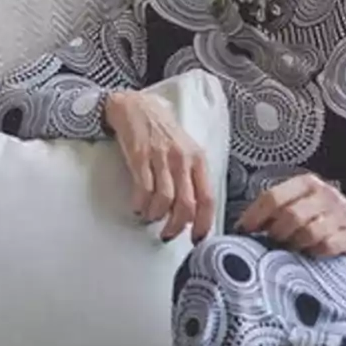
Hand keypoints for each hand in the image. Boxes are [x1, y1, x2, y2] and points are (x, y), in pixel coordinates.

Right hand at [103, 90, 214, 242]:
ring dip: (156, 216)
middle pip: (186, 204)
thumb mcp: (186, 151)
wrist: (137, 107)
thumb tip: (193, 214)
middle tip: (167, 234)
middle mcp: (183, 159)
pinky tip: (138, 206)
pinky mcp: (140, 155)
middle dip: (177, 226)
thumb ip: (191, 178)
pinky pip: (143, 189)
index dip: (204, 223)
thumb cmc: (163, 133)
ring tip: (150, 217)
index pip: (208, 198)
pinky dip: (140, 204)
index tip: (197, 238)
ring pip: (165, 200)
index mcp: (198, 160)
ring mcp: (161, 156)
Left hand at [235, 174, 345, 256]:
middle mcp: (324, 195)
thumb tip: (243, 226)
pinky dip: (315, 252)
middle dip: (276, 233)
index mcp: (306, 183)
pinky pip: (326, 247)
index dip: (255, 216)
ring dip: (295, 244)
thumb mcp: (302, 201)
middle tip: (273, 240)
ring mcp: (339, 215)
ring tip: (293, 245)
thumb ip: (277, 208)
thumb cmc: (322, 214)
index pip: (274, 197)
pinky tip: (313, 251)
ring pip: (308, 233)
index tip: (243, 230)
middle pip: (290, 216)